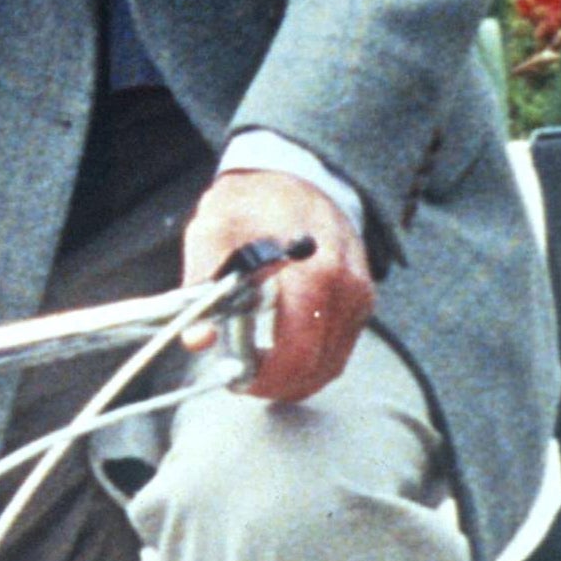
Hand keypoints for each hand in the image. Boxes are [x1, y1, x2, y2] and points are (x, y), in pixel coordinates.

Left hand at [181, 165, 370, 402]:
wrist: (296, 175)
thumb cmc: (250, 204)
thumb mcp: (212, 232)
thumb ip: (202, 284)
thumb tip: (197, 339)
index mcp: (311, 271)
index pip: (299, 349)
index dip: (266, 377)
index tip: (236, 381)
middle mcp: (345, 285)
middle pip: (318, 365)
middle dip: (279, 385)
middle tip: (244, 382)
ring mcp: (359, 293)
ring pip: (333, 363)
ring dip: (297, 378)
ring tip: (259, 370)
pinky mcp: (363, 298)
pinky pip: (341, 347)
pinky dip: (314, 361)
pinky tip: (283, 356)